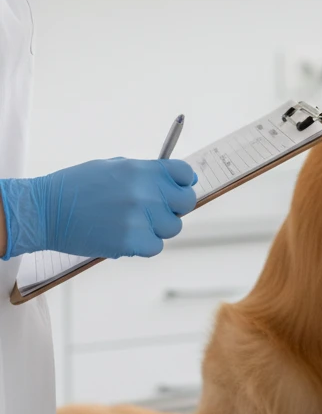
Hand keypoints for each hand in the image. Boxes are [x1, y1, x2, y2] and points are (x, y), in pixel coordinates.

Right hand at [0, 157, 197, 259]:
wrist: (43, 211)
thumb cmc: (76, 187)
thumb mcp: (114, 167)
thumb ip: (146, 172)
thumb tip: (176, 179)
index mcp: (144, 170)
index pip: (185, 174)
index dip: (183, 182)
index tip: (177, 188)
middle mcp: (146, 192)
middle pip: (185, 202)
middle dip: (174, 207)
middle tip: (156, 210)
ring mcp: (139, 217)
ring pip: (172, 227)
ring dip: (158, 228)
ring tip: (134, 224)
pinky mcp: (130, 242)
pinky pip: (155, 247)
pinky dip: (145, 245)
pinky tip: (127, 238)